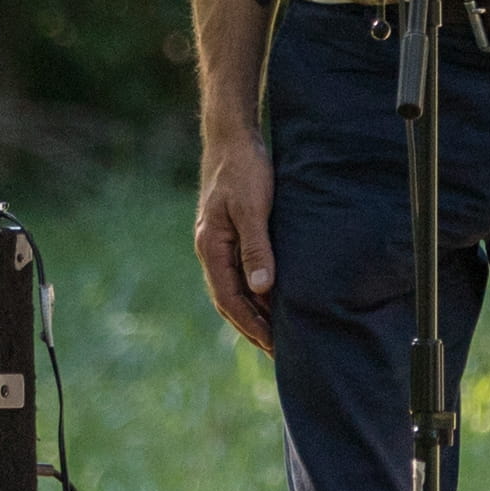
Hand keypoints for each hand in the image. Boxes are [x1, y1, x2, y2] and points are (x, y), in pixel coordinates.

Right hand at [194, 138, 275, 348]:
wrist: (232, 137)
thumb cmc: (243, 168)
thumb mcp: (252, 208)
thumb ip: (256, 248)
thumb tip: (262, 290)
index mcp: (211, 248)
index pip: (230, 300)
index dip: (252, 325)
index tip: (274, 347)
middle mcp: (210, 250)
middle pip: (229, 301)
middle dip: (252, 328)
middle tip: (279, 353)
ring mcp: (218, 243)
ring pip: (234, 288)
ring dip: (253, 312)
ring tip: (277, 334)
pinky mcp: (230, 233)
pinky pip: (240, 272)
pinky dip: (255, 291)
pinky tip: (272, 297)